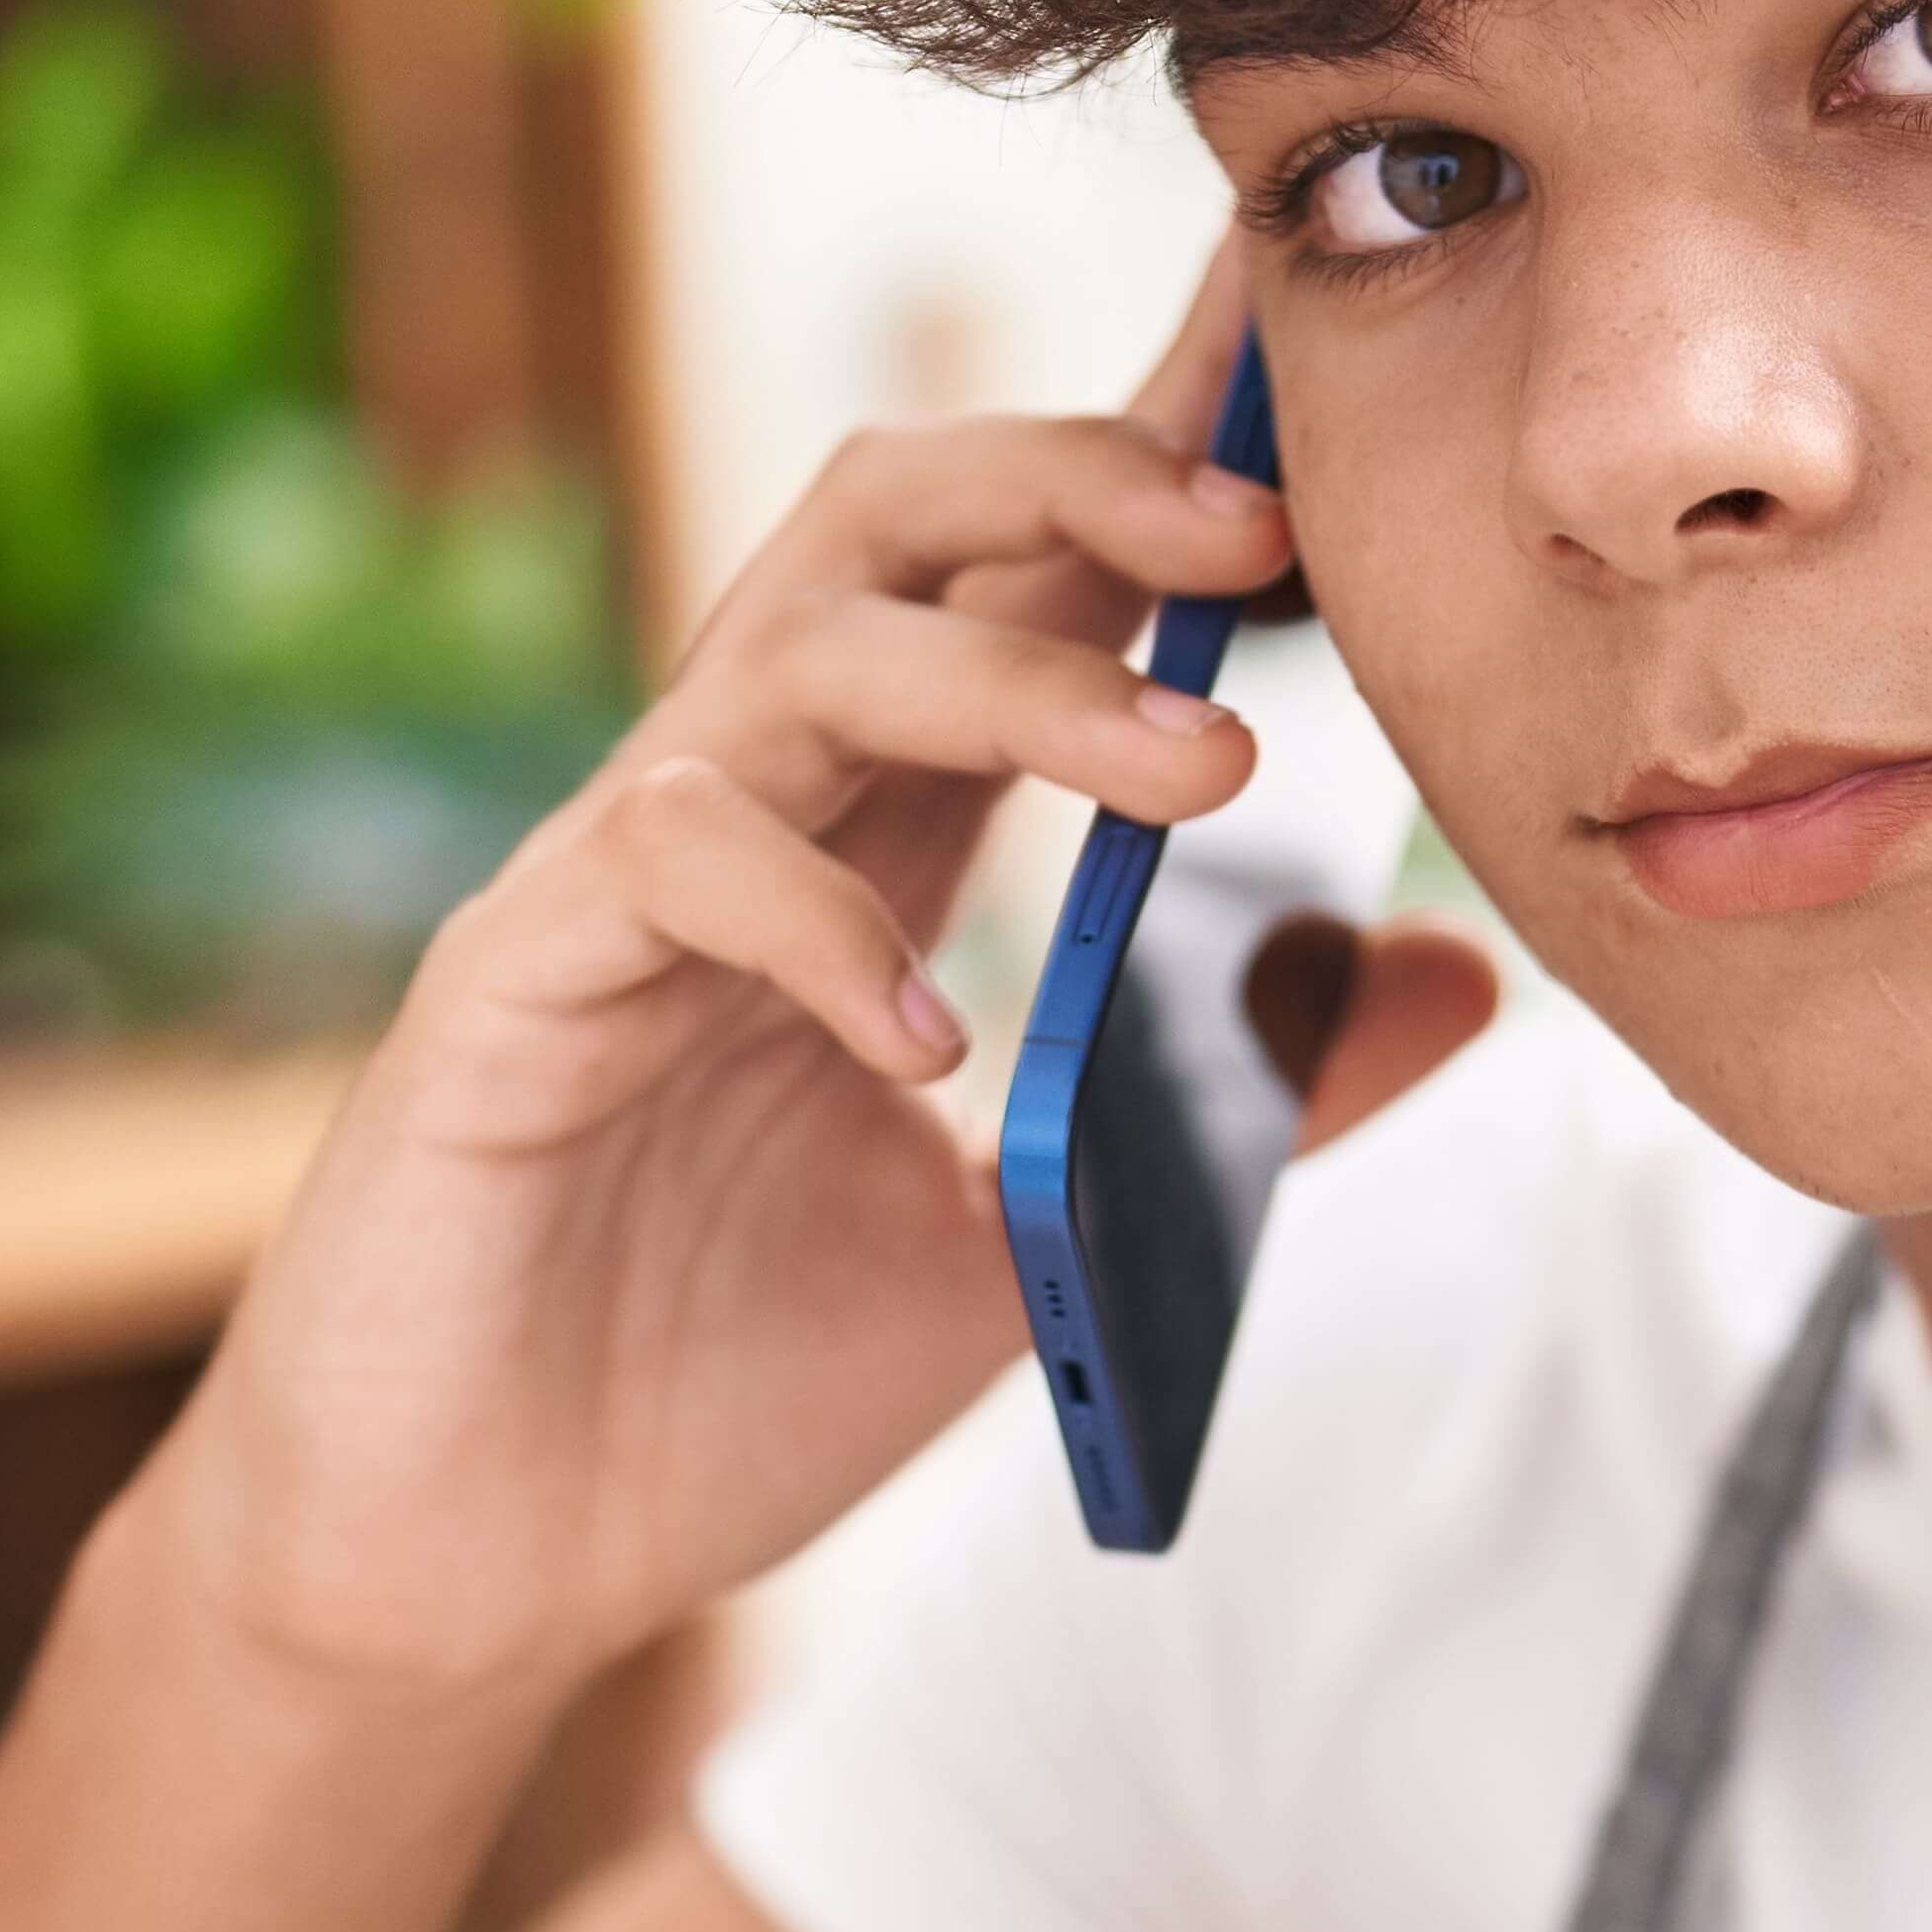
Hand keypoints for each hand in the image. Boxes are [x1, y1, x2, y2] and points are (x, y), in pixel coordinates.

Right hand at [131, 241, 1492, 1711]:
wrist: (473, 1563)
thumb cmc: (714, 1381)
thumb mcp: (1043, 1234)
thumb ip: (1232, 1102)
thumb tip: (1458, 968)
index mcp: (873, 834)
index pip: (1018, 575)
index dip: (1154, 453)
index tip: (1299, 368)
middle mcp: (743, 808)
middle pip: (893, 518)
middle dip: (1082, 477)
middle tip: (1266, 528)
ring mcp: (611, 881)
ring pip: (803, 654)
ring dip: (1023, 686)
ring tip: (1208, 777)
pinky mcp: (509, 986)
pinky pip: (668, 866)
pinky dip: (825, 927)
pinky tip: (932, 1043)